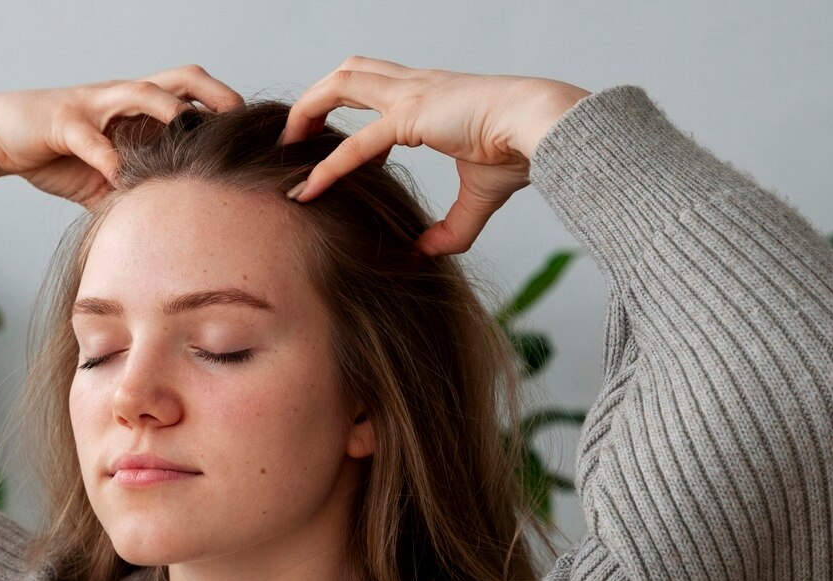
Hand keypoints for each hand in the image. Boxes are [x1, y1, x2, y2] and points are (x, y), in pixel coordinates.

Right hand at [0, 66, 245, 209]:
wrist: (2, 135)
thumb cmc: (58, 154)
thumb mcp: (104, 179)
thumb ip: (135, 195)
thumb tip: (169, 237)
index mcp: (140, 109)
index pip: (194, 96)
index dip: (226, 110)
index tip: (256, 137)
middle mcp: (124, 99)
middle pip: (181, 78)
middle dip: (215, 95)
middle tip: (241, 122)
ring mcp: (95, 106)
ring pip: (142, 92)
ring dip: (170, 110)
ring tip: (191, 132)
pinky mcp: (64, 122)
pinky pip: (91, 138)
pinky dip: (107, 156)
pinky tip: (119, 178)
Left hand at [277, 58, 589, 254]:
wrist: (544, 131)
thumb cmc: (519, 153)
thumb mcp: (478, 197)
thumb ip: (450, 229)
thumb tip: (424, 255)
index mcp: (428, 96)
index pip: (372, 89)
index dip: (341, 115)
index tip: (322, 150)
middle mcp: (414, 86)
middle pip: (348, 73)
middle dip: (313, 99)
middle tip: (291, 141)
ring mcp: (411, 95)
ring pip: (341, 83)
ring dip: (307, 111)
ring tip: (288, 151)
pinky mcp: (412, 116)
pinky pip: (357, 143)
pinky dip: (328, 166)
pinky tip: (307, 190)